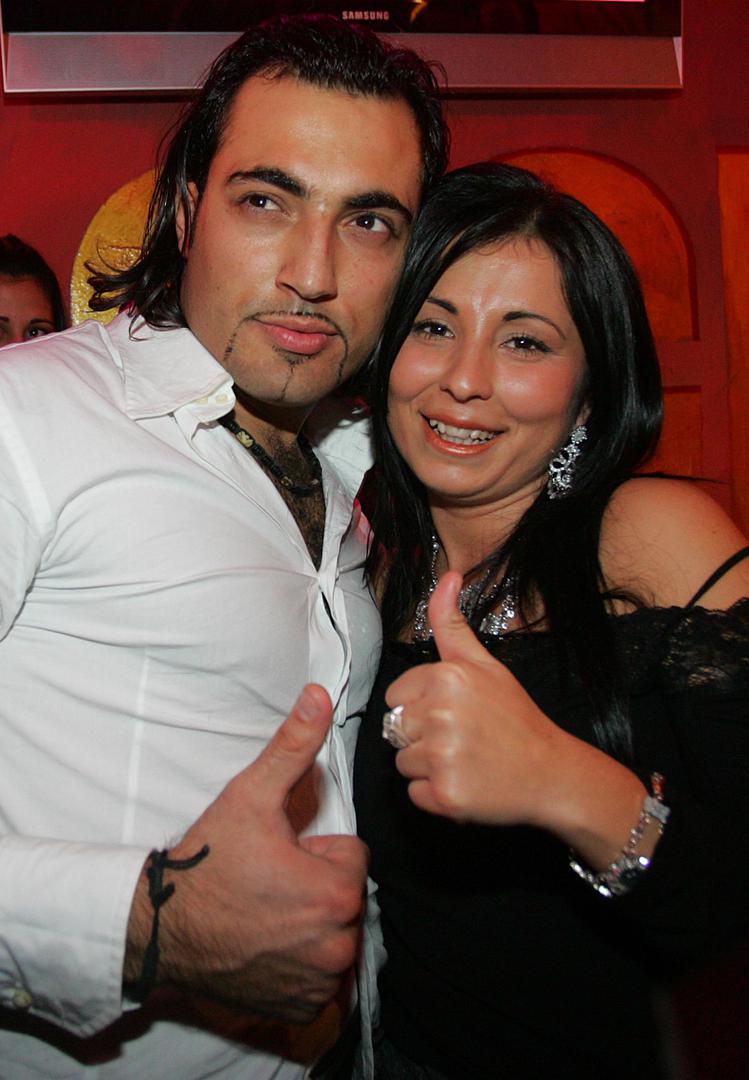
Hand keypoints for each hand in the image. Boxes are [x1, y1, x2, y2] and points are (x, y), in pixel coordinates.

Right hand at [125, 685, 367, 1022]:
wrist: (160, 928)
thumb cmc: (207, 863)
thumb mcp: (250, 796)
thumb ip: (292, 746)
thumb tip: (320, 695)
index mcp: (336, 893)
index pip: (352, 856)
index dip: (315, 850)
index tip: (279, 855)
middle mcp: (336, 945)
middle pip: (346, 896)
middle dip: (316, 886)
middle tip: (268, 882)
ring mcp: (319, 983)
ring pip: (335, 933)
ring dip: (311, 923)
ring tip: (265, 912)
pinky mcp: (303, 1008)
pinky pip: (321, 975)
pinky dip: (301, 961)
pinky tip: (266, 944)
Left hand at [387, 572, 562, 826]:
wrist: (552, 773)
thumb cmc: (517, 720)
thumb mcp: (486, 665)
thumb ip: (453, 625)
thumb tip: (447, 577)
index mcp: (446, 678)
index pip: (396, 696)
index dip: (422, 706)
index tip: (454, 712)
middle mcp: (440, 714)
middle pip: (395, 728)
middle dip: (422, 736)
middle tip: (463, 738)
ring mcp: (442, 756)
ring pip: (402, 762)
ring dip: (428, 767)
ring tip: (466, 760)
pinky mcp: (444, 794)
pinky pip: (415, 794)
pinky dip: (436, 795)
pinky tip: (467, 782)